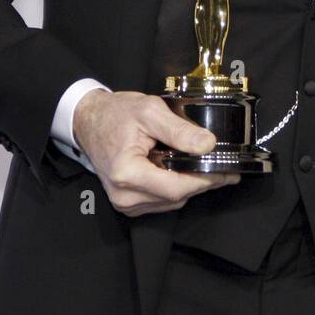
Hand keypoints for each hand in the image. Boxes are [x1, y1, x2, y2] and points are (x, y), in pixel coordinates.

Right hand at [73, 88, 240, 216]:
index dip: (205, 181)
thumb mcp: (150, 111)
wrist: (88, 121)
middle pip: (176, 197)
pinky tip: (184, 172)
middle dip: (202, 183)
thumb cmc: (115, 114)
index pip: (176, 188)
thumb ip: (179, 130)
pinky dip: (176, 188)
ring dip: (190, 186)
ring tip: (206, 168)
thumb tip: (208, 144)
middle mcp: (124, 194)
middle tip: (225, 169)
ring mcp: (124, 202)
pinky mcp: (128, 202)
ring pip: (171, 202)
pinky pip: (161, 201)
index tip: (226, 171)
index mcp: (127, 173)